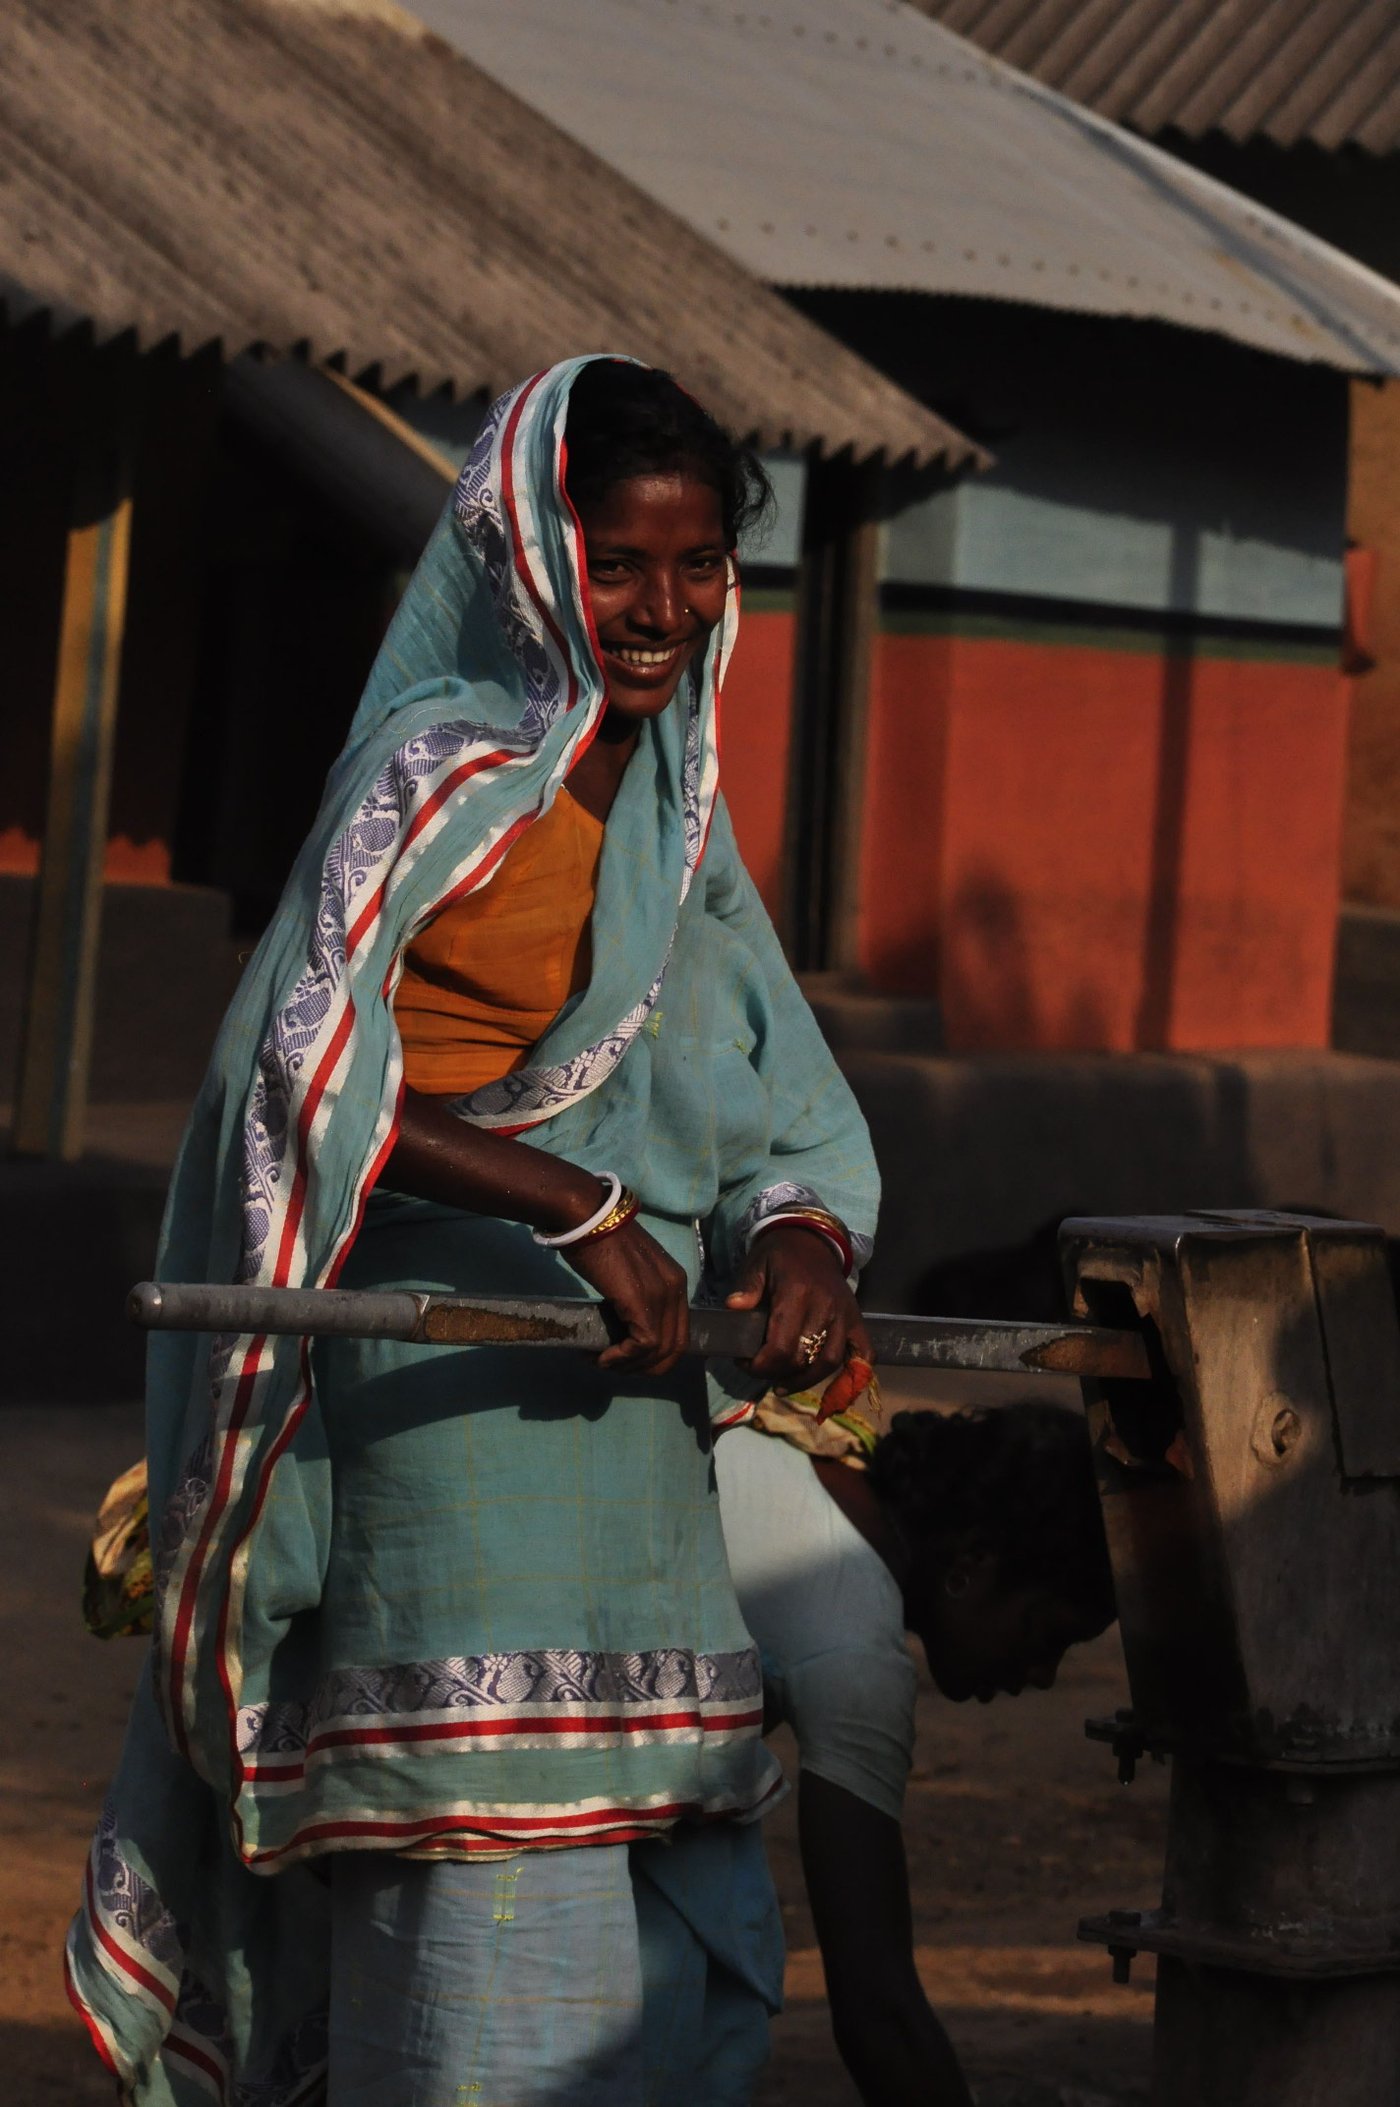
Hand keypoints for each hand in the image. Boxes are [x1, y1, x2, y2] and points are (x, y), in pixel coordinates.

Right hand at [567, 1218, 690, 1377]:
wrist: (586, 1217)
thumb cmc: (598, 1239)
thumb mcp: (627, 1271)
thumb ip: (635, 1295)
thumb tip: (622, 1325)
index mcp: (675, 1281)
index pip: (679, 1333)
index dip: (655, 1355)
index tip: (625, 1357)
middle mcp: (676, 1288)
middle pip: (676, 1347)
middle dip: (646, 1366)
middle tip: (615, 1366)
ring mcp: (661, 1294)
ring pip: (659, 1350)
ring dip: (629, 1365)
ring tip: (603, 1361)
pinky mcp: (641, 1300)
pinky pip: (643, 1344)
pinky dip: (622, 1358)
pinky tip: (602, 1356)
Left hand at [724, 1227, 868, 1393]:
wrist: (811, 1239)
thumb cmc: (779, 1255)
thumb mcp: (757, 1264)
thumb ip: (747, 1287)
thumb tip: (733, 1307)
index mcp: (798, 1293)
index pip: (781, 1346)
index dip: (762, 1365)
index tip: (745, 1363)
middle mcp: (826, 1307)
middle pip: (803, 1358)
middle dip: (777, 1372)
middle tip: (759, 1370)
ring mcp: (845, 1314)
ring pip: (829, 1361)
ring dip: (806, 1379)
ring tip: (784, 1384)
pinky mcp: (857, 1318)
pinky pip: (863, 1353)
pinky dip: (852, 1373)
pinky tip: (831, 1384)